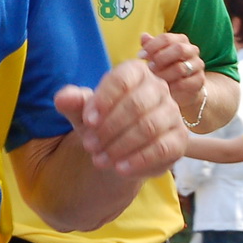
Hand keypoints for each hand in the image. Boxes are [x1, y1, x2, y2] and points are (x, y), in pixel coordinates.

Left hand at [54, 57, 187, 177]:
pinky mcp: (179, 139)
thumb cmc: (101, 122)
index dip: (104, 100)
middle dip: (109, 127)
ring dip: (120, 146)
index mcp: (136, 72)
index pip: (122, 80)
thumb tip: (63, 98)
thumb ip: (72, 102)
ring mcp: (173, 113)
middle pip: (136, 104)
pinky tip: (120, 169)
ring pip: (149, 127)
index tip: (87, 122)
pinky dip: (139, 160)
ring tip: (98, 160)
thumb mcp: (83, 113)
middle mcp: (159, 88)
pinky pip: (163, 148)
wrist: (119, 149)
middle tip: (88, 146)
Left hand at [139, 31, 205, 108]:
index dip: (152, 46)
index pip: (167, 38)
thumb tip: (144, 36)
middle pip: (179, 49)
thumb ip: (150, 46)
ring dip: (164, 74)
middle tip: (149, 67)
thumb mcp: (156, 56)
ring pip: (181, 67)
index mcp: (181, 40)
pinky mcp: (199, 80)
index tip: (140, 55)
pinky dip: (172, 86)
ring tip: (155, 79)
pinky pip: (185, 83)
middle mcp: (192, 50)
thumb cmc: (165, 67)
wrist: (181, 88)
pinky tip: (164, 88)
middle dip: (161, 58)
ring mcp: (198, 65)